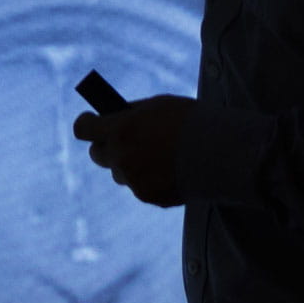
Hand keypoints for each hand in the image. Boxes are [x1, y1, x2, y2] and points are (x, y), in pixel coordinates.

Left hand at [75, 95, 195, 208]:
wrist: (220, 153)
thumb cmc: (190, 122)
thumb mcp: (157, 106)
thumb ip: (132, 114)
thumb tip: (117, 116)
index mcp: (119, 130)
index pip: (83, 128)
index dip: (87, 123)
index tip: (91, 120)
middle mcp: (120, 157)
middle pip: (97, 154)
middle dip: (107, 146)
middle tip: (120, 140)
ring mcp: (133, 180)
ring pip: (121, 172)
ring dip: (130, 165)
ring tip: (153, 156)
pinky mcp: (148, 196)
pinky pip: (140, 186)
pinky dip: (150, 179)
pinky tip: (170, 171)